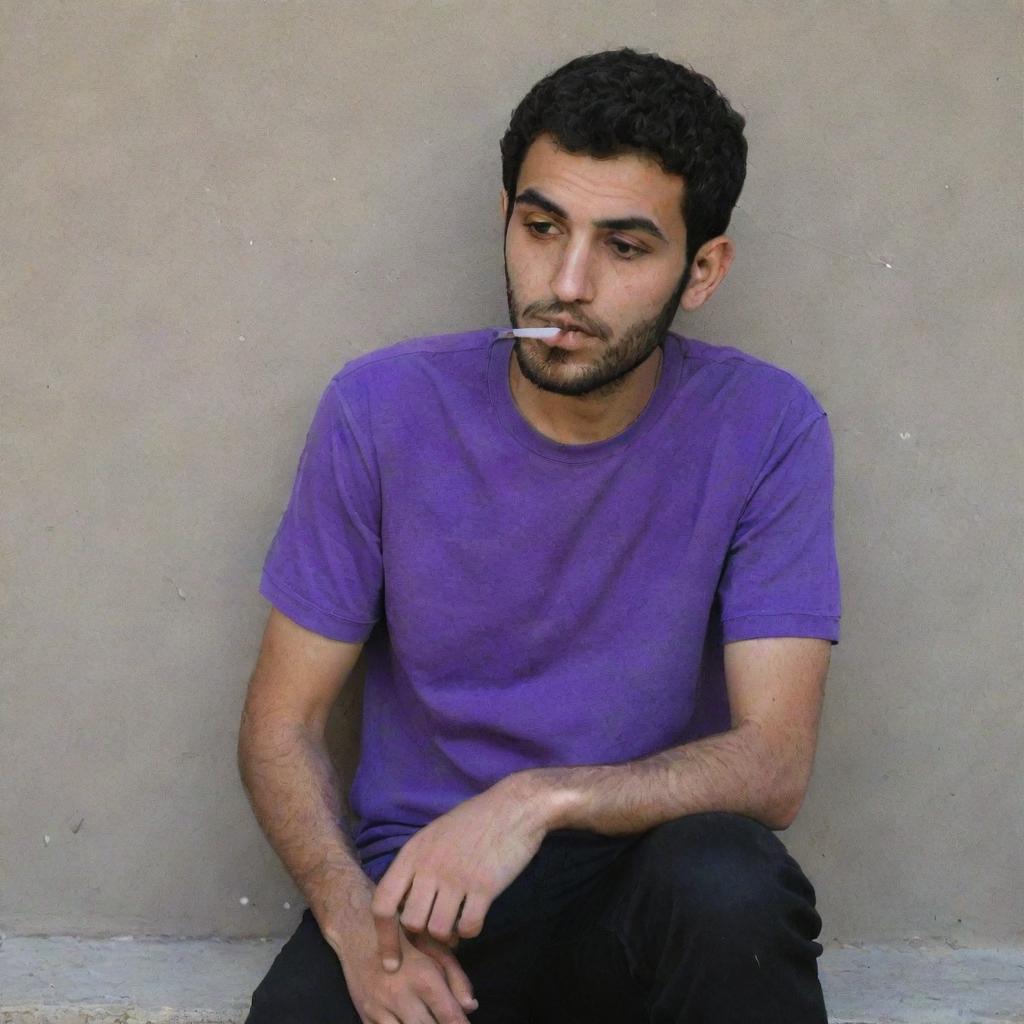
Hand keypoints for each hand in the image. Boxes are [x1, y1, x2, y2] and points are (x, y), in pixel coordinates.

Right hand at [335, 923, 476, 1023]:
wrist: (357, 929)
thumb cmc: (402, 934)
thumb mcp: (434, 946)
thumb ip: (456, 976)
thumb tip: (471, 1007)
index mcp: (423, 977)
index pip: (449, 1016)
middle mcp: (401, 996)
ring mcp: (380, 1009)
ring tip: (430, 1022)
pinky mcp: (365, 1016)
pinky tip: (406, 1023)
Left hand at [371, 776, 548, 970]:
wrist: (514, 806)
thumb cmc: (474, 820)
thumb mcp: (434, 834)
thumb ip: (417, 865)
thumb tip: (406, 903)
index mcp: (413, 852)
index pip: (383, 902)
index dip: (384, 937)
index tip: (391, 962)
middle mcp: (430, 866)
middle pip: (411, 923)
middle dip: (423, 934)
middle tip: (437, 929)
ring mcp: (457, 877)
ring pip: (438, 929)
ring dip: (448, 934)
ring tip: (456, 923)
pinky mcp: (484, 886)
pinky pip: (469, 927)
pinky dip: (471, 930)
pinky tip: (475, 917)